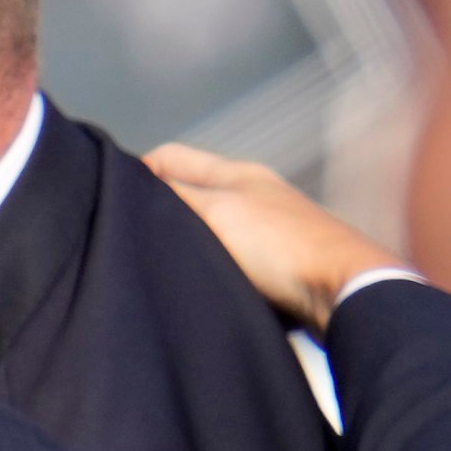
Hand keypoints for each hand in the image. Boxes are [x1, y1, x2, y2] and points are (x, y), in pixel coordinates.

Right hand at [142, 143, 398, 330]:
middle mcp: (253, 194)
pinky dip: (208, 266)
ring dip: (184, 240)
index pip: (172, 157)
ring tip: (158, 263)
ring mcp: (267, 229)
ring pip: (208, 226)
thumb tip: (131, 184)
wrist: (342, 293)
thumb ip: (174, 196)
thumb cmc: (280, 247)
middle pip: (189, 191)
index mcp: (237, 174)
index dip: (137, 171)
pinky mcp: (277, 264)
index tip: (108, 196)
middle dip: (158, 207)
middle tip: (127, 234)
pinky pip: (227, 258)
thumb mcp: (216, 213)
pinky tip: (198, 285)